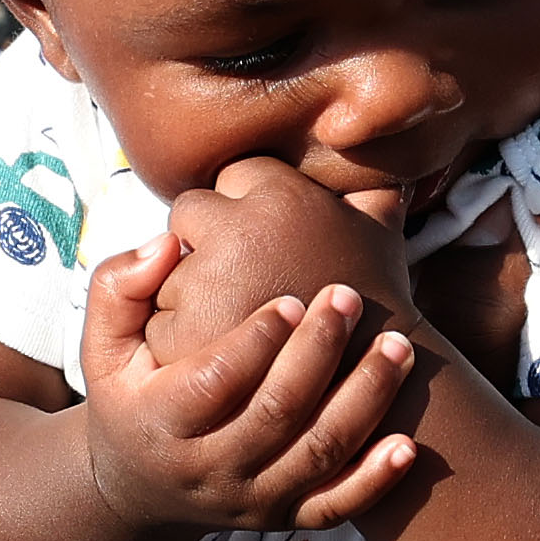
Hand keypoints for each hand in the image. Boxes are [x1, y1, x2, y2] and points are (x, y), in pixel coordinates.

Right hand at [70, 223, 424, 540]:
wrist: (140, 488)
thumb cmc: (129, 396)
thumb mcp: (102, 345)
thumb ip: (119, 285)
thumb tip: (168, 243)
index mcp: (159, 423)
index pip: (214, 382)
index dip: (255, 340)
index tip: (292, 298)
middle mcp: (208, 470)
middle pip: (275, 415)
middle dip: (318, 354)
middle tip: (347, 297)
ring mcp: (251, 500)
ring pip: (317, 455)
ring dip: (364, 401)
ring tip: (397, 346)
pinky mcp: (284, 518)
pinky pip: (337, 507)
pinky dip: (375, 481)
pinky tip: (408, 444)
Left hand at [151, 153, 420, 340]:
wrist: (373, 390)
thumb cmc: (375, 305)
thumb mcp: (381, 236)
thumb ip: (369, 190)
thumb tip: (374, 150)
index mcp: (284, 196)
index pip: (235, 173)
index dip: (245, 207)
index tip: (264, 238)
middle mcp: (243, 229)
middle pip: (190, 212)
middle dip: (204, 241)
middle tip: (239, 279)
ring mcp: (212, 280)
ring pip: (169, 268)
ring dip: (189, 293)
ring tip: (236, 320)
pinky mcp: (190, 331)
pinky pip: (158, 323)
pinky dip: (181, 342)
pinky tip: (224, 354)